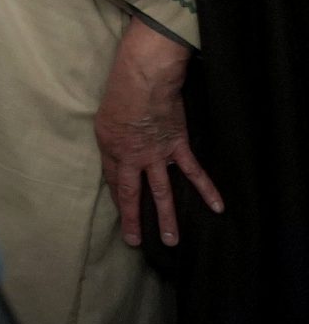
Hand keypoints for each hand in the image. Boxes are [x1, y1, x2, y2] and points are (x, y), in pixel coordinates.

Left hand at [95, 16, 222, 246]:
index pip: (113, 181)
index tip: (122, 217)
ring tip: (172, 240)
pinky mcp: (177, 147)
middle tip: (137, 242)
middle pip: (132, 194)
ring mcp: (156, 155)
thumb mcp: (105, 118)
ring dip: (167, 217)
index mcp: (111, 150)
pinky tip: (218, 207)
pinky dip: (207, 190)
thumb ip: (114, 138)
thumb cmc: (119, 93)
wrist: (142, 81)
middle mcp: (132, 158)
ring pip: (162, 192)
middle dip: (134, 220)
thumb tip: (121, 148)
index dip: (118, 201)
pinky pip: (194, 172)